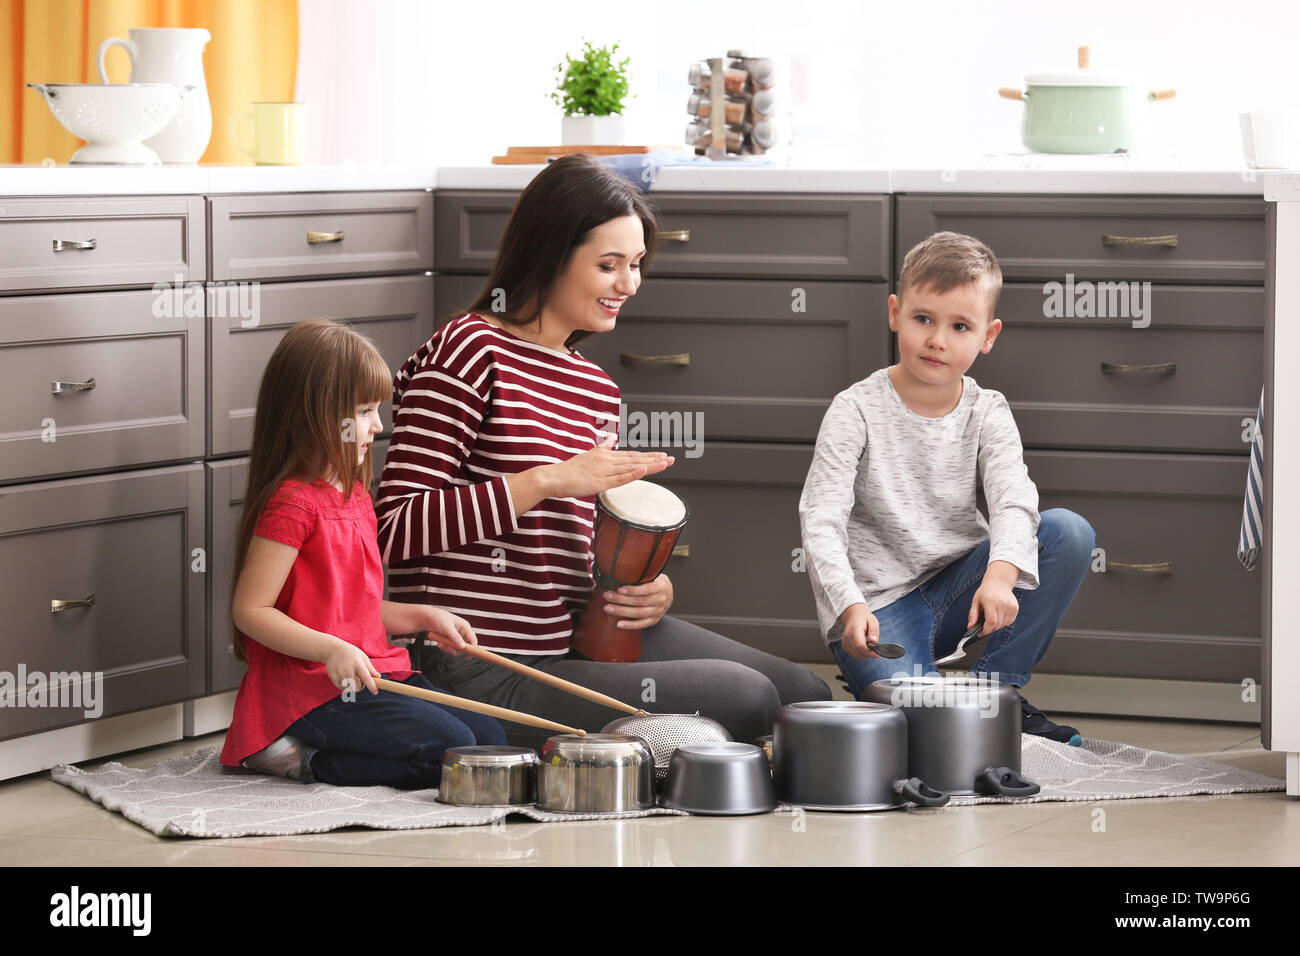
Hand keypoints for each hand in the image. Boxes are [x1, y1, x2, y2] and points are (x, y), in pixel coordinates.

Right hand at [323, 639, 380, 694]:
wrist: (332, 650)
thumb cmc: (350, 653)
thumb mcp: (362, 657)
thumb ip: (370, 668)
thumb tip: (378, 677)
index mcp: (358, 664)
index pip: (366, 678)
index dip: (371, 686)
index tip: (375, 692)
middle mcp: (348, 670)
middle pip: (357, 687)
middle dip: (361, 687)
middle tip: (360, 680)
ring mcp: (340, 674)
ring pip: (349, 689)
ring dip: (352, 686)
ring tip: (351, 677)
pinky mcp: (333, 678)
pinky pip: (341, 688)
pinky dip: (345, 686)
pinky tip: (344, 677)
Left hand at [418, 608, 477, 654]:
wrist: (425, 618)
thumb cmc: (438, 619)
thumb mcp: (447, 629)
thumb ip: (456, 638)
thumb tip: (463, 647)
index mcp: (464, 626)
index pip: (473, 639)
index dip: (473, 648)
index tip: (468, 657)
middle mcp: (461, 631)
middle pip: (464, 646)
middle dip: (455, 649)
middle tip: (447, 648)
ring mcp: (455, 636)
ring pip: (456, 648)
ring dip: (448, 648)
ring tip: (440, 644)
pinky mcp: (449, 639)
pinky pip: (450, 647)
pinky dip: (445, 647)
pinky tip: (439, 643)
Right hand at [545, 434, 673, 498]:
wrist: (554, 477)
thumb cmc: (569, 470)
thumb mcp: (588, 454)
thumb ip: (601, 447)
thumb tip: (609, 438)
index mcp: (606, 455)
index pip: (631, 455)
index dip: (648, 455)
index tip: (662, 455)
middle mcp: (608, 460)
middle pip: (635, 459)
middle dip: (655, 459)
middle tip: (672, 459)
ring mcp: (605, 471)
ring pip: (631, 467)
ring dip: (649, 465)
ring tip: (664, 464)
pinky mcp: (600, 481)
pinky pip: (620, 478)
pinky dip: (633, 473)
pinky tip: (643, 469)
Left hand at [602, 573, 672, 629]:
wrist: (668, 593)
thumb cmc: (655, 582)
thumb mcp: (652, 576)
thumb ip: (641, 576)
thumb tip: (619, 573)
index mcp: (660, 587)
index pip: (647, 589)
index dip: (633, 590)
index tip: (619, 589)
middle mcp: (660, 600)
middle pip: (640, 602)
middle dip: (621, 599)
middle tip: (607, 596)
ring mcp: (658, 611)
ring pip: (639, 613)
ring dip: (622, 611)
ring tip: (608, 608)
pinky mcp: (654, 620)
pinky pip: (642, 624)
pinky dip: (630, 625)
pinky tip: (619, 624)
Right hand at [839, 603, 884, 658]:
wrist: (853, 616)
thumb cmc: (863, 618)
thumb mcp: (872, 621)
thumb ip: (874, 631)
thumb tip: (874, 641)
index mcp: (855, 629)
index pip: (860, 645)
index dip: (869, 652)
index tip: (877, 654)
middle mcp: (848, 636)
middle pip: (858, 651)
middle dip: (868, 654)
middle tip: (875, 650)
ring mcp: (845, 641)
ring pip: (855, 654)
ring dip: (865, 654)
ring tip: (870, 648)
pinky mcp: (844, 645)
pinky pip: (853, 654)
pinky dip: (860, 654)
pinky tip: (864, 648)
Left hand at [968, 578, 1018, 635]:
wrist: (999, 582)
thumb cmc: (985, 592)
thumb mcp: (975, 601)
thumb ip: (972, 615)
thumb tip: (970, 627)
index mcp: (991, 601)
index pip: (991, 621)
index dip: (986, 630)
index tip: (980, 632)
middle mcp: (1002, 604)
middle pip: (997, 625)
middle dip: (989, 629)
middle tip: (984, 627)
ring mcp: (1011, 606)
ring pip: (1003, 625)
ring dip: (996, 626)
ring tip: (991, 618)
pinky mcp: (1015, 608)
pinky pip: (1008, 622)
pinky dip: (1002, 623)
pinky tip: (998, 615)